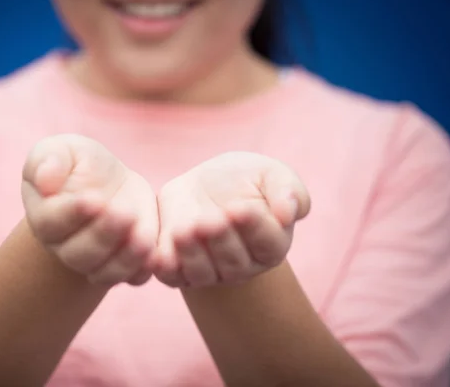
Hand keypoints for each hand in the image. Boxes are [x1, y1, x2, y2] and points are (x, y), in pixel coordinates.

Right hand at [22, 134, 158, 285]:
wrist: (109, 184)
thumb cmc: (79, 165)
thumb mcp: (61, 150)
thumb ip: (48, 160)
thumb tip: (44, 179)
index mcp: (45, 217)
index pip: (51, 223)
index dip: (72, 213)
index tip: (93, 199)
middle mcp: (65, 247)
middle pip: (79, 253)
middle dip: (103, 235)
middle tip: (124, 214)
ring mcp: (95, 262)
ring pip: (105, 271)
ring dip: (125, 257)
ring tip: (143, 237)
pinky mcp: (125, 266)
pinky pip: (132, 278)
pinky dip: (143, 269)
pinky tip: (155, 252)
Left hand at [155, 152, 309, 287]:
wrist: (203, 188)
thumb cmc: (244, 180)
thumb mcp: (270, 174)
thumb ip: (287, 191)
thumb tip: (289, 213)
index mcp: (271, 243)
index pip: (268, 242)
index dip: (254, 227)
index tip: (239, 208)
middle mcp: (243, 265)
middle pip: (234, 260)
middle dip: (220, 239)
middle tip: (209, 220)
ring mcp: (211, 272)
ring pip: (202, 272)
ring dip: (192, 254)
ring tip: (184, 231)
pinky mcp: (180, 271)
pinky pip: (173, 276)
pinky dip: (166, 268)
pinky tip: (160, 254)